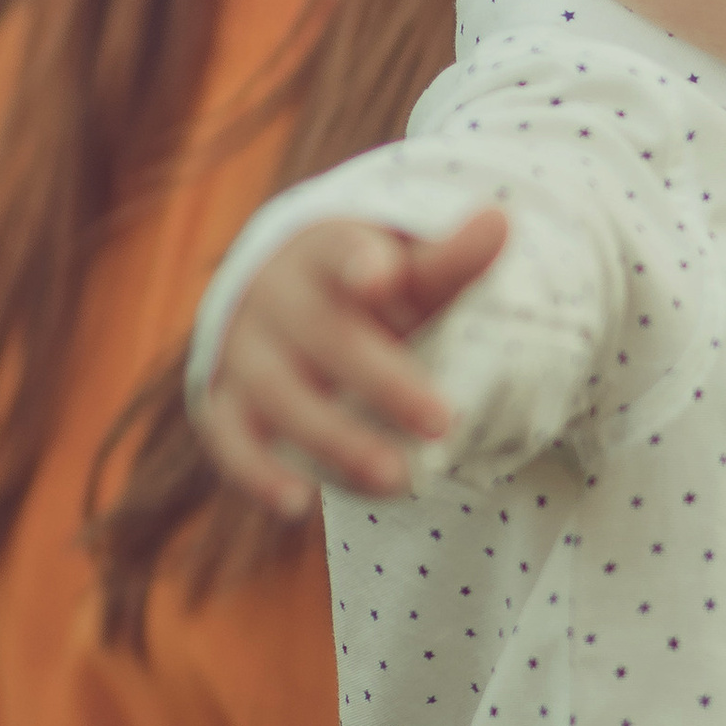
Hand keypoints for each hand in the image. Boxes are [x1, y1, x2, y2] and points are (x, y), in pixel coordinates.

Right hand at [196, 211, 506, 514]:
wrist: (286, 302)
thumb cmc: (369, 289)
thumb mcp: (410, 270)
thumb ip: (451, 259)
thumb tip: (501, 220)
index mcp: (326, 251)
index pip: (342, 250)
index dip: (361, 264)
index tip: (381, 279)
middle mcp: (276, 297)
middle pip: (324, 336)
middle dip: (382, 381)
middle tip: (443, 422)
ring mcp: (245, 352)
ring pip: (279, 394)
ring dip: (334, 439)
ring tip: (394, 479)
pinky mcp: (224, 404)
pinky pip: (232, 439)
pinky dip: (258, 472)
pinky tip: (298, 505)